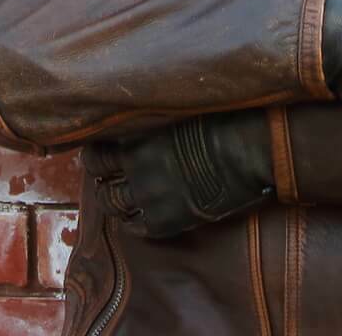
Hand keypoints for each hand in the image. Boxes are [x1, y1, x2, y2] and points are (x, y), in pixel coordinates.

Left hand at [86, 110, 274, 238]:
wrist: (247, 150)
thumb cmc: (220, 120)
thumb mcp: (175, 112)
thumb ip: (151, 121)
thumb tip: (141, 115)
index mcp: (135, 140)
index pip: (96, 155)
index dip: (94, 158)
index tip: (100, 157)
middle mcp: (135, 169)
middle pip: (101, 185)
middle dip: (103, 183)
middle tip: (109, 182)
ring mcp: (149, 197)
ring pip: (113, 208)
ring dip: (114, 204)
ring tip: (121, 200)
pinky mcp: (167, 220)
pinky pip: (138, 229)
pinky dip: (133, 224)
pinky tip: (138, 219)